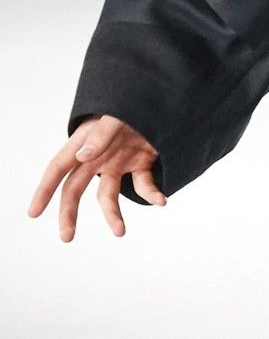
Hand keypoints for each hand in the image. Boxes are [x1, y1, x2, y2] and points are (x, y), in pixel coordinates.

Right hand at [28, 115, 164, 242]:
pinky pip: (142, 186)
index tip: (33, 212)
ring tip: (120, 232)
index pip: (58, 168)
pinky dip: (151, 195)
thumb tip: (82, 157)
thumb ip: (100, 135)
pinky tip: (161, 200)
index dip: (44, 190)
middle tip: (66, 237)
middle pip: (75, 189)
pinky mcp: (140, 165)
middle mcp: (97, 156)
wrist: (165, 100)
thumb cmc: (134, 103)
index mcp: (84, 142)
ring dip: (113, 215)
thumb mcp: (116, 117)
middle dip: (69, 214)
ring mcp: (118, 162)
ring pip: (107, 196)